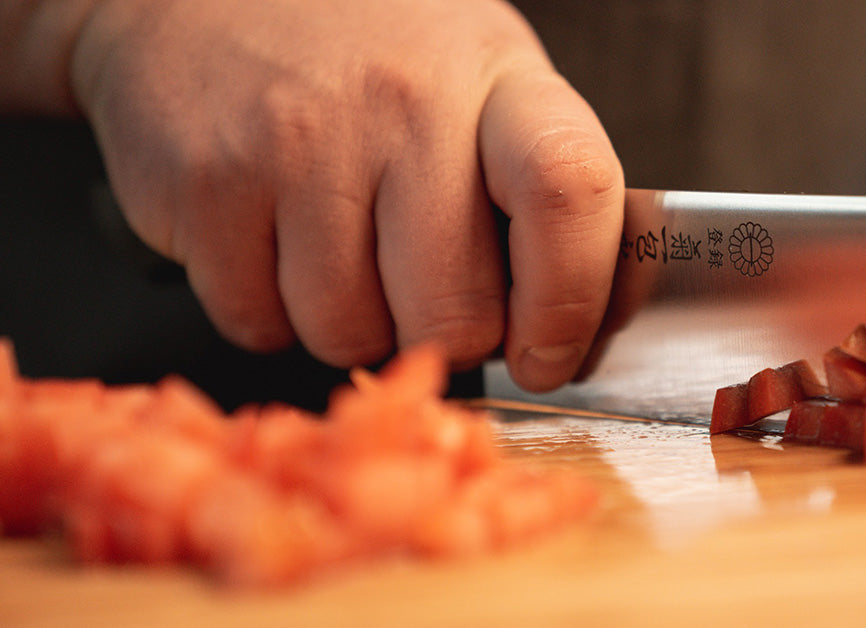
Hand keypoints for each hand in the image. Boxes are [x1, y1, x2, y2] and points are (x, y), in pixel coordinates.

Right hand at [71, 0, 623, 391]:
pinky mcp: (209, 184)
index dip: (569, 302)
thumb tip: (574, 332)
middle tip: (426, 296)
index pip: (569, 191)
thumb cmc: (368, 56)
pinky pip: (261, 324)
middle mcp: (403, 103)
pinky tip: (276, 244)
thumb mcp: (481, 85)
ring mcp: (299, 142)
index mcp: (496, 80)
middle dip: (446, 338)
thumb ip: (537, 193)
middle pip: (455, 311)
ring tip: (342, 249)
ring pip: (351, 334)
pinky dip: (271, 312)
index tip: (547, 354)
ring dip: (354, 326)